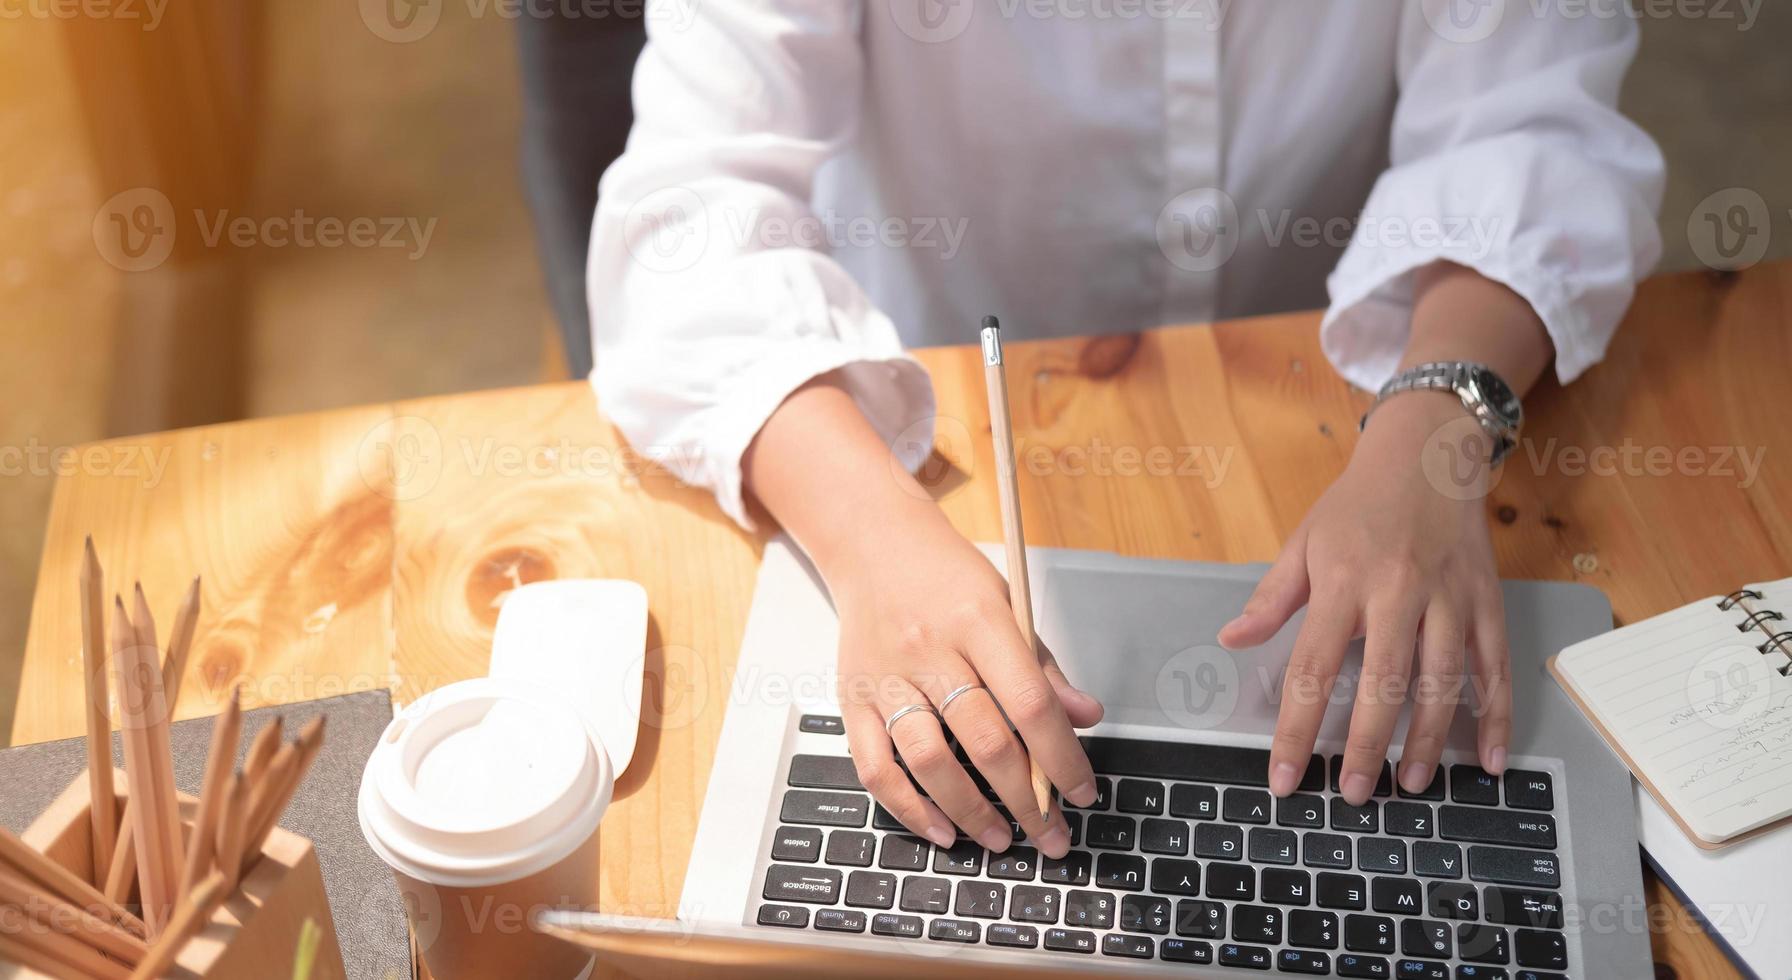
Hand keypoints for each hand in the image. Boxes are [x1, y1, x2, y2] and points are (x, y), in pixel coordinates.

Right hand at [829, 507, 1103, 857]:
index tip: (1083, 793)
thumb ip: (1042, 666)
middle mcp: (928, 650)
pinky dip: (907, 807)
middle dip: (1026, 800)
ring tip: (1000, 838)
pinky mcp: (852, 699)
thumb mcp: (1007, 602)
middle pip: (985, 740)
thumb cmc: (947, 577)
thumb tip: (1085, 717)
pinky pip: (875, 767)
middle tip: (1051, 834)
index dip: (1062, 757)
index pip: (1030, 703)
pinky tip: (940, 829)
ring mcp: (885, 677)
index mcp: (978, 620)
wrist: (873, 544)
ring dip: (970, 812)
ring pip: (929, 760)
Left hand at [1218, 391, 1512, 804]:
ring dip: (1427, 740)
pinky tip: (1488, 759)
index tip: (1286, 775)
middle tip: (1354, 793)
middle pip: (1384, 683)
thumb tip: (1231, 639)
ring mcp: (1449, 599)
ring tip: (1411, 784)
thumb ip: (1271, 597)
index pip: (1314, 667)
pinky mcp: (1487, 602)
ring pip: (1443, 681)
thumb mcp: (1304, 541)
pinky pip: (1495, 667)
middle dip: (1367, 745)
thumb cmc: (1358, 503)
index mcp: (1345, 581)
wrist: (1428, 453)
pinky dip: (1496, 716)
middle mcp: (1399, 592)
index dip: (1298, 728)